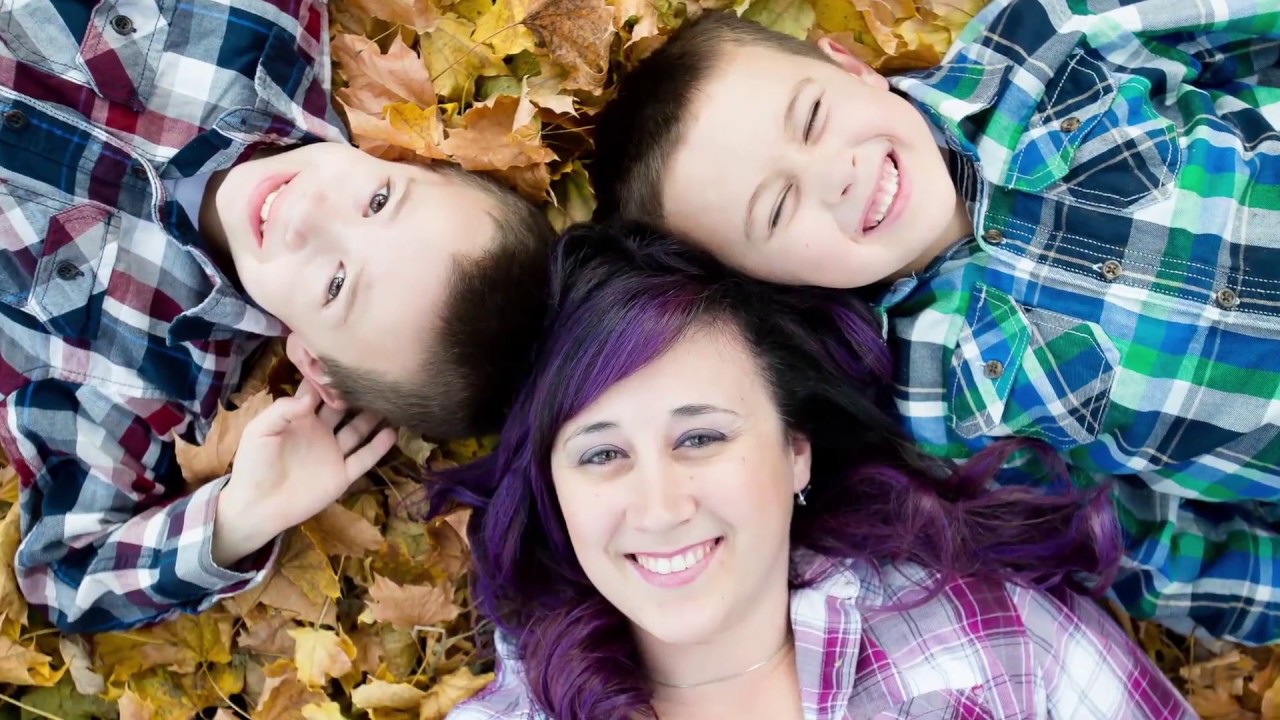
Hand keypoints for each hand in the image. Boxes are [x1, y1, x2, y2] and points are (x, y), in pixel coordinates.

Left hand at [212, 380, 396, 566]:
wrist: (258, 507)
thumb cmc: (254, 465)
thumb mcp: (259, 431)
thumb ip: (282, 410)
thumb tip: (311, 394)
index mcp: (299, 419)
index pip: (317, 393)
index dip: (328, 379)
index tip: (343, 363)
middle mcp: (320, 432)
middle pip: (342, 408)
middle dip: (355, 394)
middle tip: (372, 379)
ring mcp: (333, 453)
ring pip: (358, 430)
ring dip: (372, 417)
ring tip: (389, 402)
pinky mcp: (343, 475)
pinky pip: (364, 458)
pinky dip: (378, 447)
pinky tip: (392, 432)